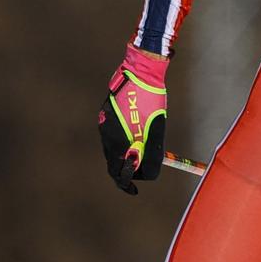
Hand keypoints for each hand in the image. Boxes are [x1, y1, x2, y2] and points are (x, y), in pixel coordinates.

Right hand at [98, 45, 167, 193]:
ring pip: (111, 149)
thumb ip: (150, 152)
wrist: (142, 71)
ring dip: (124, 156)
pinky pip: (112, 136)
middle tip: (137, 178)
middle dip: (125, 171)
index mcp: (119, 140)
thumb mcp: (157, 130)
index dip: (127, 182)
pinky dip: (122, 142)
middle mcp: (107, 134)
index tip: (134, 189)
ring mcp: (104, 124)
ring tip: (140, 155)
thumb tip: (148, 173)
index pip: (118, 172)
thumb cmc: (153, 100)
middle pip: (112, 163)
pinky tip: (134, 137)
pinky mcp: (104, 115)